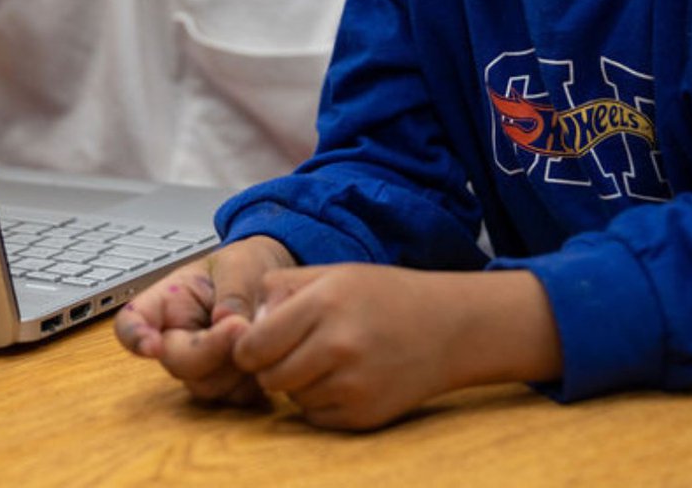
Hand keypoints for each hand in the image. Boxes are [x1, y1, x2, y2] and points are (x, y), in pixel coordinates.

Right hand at [114, 236, 294, 404]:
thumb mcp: (239, 264)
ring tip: (259, 329)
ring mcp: (201, 366)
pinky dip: (255, 378)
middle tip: (240, 325)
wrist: (269, 279)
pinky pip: (235, 396)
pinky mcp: (228, 383)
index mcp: (167, 302)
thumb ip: (232, 290)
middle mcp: (177, 339)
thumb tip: (227, 321)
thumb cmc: (245, 266)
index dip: (134, 338)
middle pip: (175, 362)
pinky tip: (270, 349)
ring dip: (235, 366)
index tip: (152, 346)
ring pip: (206, 385)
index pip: (131, 322)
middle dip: (210, 350)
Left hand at [232, 264, 560, 430]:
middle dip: (270, 366)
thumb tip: (244, 322)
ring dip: (297, 383)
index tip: (254, 342)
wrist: (447, 327)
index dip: (246, 347)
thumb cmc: (385, 295)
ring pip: (291, 398)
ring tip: (326, 358)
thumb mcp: (332, 272)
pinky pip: (316, 417)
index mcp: (324, 302)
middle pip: (268, 376)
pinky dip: (320, 402)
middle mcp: (337, 345)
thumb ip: (282, 289)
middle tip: (291, 349)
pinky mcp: (364, 415)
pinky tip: (344, 377)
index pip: (254, 344)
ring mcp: (353, 384)